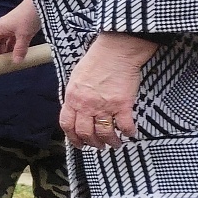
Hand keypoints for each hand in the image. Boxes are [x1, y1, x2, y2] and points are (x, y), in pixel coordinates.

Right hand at [0, 0, 41, 59]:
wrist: (40, 3)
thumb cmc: (28, 17)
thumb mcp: (24, 35)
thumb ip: (19, 49)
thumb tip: (16, 62)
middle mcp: (1, 27)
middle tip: (3, 63)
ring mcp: (10, 26)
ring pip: (2, 41)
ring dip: (5, 50)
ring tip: (11, 59)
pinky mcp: (18, 26)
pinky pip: (11, 38)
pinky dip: (12, 46)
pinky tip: (18, 52)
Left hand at [60, 32, 157, 148]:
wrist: (115, 51)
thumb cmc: (95, 61)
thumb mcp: (75, 78)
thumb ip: (74, 96)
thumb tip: (74, 109)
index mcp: (73, 98)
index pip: (67, 124)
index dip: (72, 137)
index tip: (78, 144)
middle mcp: (86, 105)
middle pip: (85, 132)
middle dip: (91, 143)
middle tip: (98, 146)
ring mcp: (104, 106)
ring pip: (104, 132)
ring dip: (110, 142)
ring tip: (114, 144)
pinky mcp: (122, 104)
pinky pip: (124, 125)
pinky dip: (128, 132)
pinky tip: (130, 133)